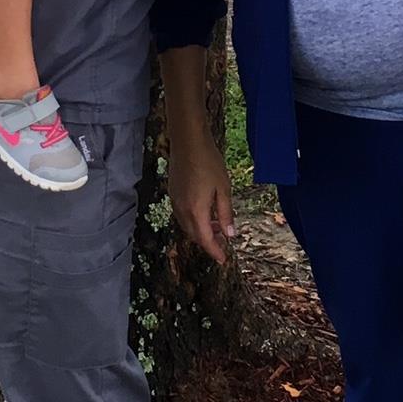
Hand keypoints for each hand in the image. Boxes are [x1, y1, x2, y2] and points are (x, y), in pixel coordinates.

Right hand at [167, 128, 235, 265]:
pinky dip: (194, 220)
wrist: (188, 141)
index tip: (223, 260)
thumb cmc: (209, 162)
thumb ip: (226, 213)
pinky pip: (182, 215)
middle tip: (224, 242)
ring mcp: (175, 201)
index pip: (205, 240)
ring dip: (201, 230)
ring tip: (218, 226)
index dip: (214, 251)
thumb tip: (230, 235)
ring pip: (187, 226)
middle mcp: (182, 210)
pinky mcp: (173, 193)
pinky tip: (205, 212)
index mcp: (196, 211)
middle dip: (208, 242)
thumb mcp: (224, 189)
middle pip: (194, 235)